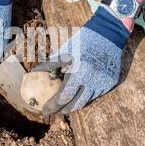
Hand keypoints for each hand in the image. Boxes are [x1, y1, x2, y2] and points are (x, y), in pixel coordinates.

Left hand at [33, 6, 129, 121]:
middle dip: (63, 111)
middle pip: (76, 104)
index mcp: (80, 71)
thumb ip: (49, 64)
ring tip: (63, 106)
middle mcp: (93, 79)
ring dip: (74, 105)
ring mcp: (104, 82)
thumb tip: (33, 74)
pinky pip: (96, 94)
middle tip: (53, 112)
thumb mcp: (64, 50)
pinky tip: (77, 96)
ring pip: (87, 101)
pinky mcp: (111, 82)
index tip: (44, 112)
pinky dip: (85, 96)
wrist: (108, 33)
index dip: (53, 106)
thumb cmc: (81, 41)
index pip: (64, 96)